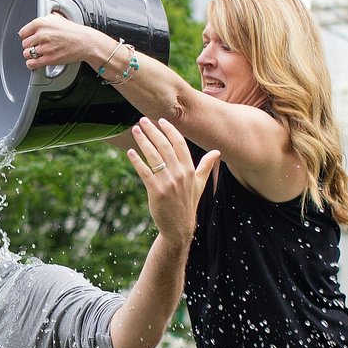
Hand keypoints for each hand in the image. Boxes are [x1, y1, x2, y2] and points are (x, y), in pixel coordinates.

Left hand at [18, 12, 111, 70]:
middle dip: (30, 46)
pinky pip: (31, 64)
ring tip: (38, 54)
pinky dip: (32, 64)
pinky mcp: (49, 59)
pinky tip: (35, 62)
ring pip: (27, 54)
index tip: (30, 39)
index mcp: (42, 23)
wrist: (86, 42)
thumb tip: (38, 20)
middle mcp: (42, 34)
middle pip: (24, 44)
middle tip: (37, 46)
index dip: (27, 36)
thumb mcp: (58, 18)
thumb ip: (46, 19)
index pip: (23, 32)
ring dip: (31, 55)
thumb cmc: (74, 31)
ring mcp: (45, 47)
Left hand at [125, 117, 216, 244]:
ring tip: (135, 130)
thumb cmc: (188, 203)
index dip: (170, 130)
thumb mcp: (200, 184)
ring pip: (154, 157)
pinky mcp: (156, 191)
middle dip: (153, 131)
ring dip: (143, 141)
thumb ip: (206, 166)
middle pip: (165, 146)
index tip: (160, 120)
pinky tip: (130, 152)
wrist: (179, 227)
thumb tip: (217, 151)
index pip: (179, 144)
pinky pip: (145, 172)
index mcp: (190, 170)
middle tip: (143, 120)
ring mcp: (168, 183)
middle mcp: (180, 174)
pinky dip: (137, 161)